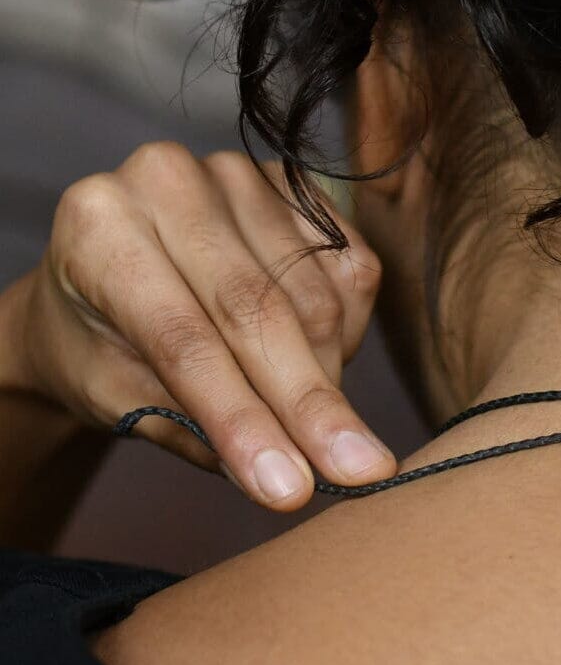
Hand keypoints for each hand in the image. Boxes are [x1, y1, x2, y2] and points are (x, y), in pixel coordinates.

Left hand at [5, 141, 395, 507]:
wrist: (107, 281)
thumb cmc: (101, 344)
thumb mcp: (116, 398)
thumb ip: (191, 432)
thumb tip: (279, 479)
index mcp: (98, 224)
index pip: (184, 338)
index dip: (243, 417)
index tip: (289, 489)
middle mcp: (168, 179)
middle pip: (258, 311)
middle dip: (309, 404)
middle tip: (358, 472)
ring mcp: (239, 175)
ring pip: (315, 300)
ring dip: (328, 377)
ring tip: (311, 421)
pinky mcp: (299, 186)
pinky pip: (352, 274)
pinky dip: (349, 336)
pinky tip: (319, 360)